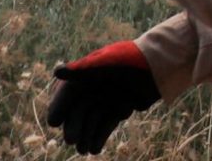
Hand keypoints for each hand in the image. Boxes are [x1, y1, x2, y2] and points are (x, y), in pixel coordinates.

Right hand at [47, 40, 160, 154]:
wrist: (158, 67)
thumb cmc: (129, 61)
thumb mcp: (106, 64)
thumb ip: (81, 70)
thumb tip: (56, 71)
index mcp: (87, 72)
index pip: (67, 91)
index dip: (59, 105)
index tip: (53, 122)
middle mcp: (94, 86)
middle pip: (78, 109)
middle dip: (74, 125)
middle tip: (71, 141)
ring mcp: (107, 99)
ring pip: (91, 120)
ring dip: (86, 134)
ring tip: (83, 150)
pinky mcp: (120, 108)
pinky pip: (106, 124)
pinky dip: (100, 136)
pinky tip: (95, 149)